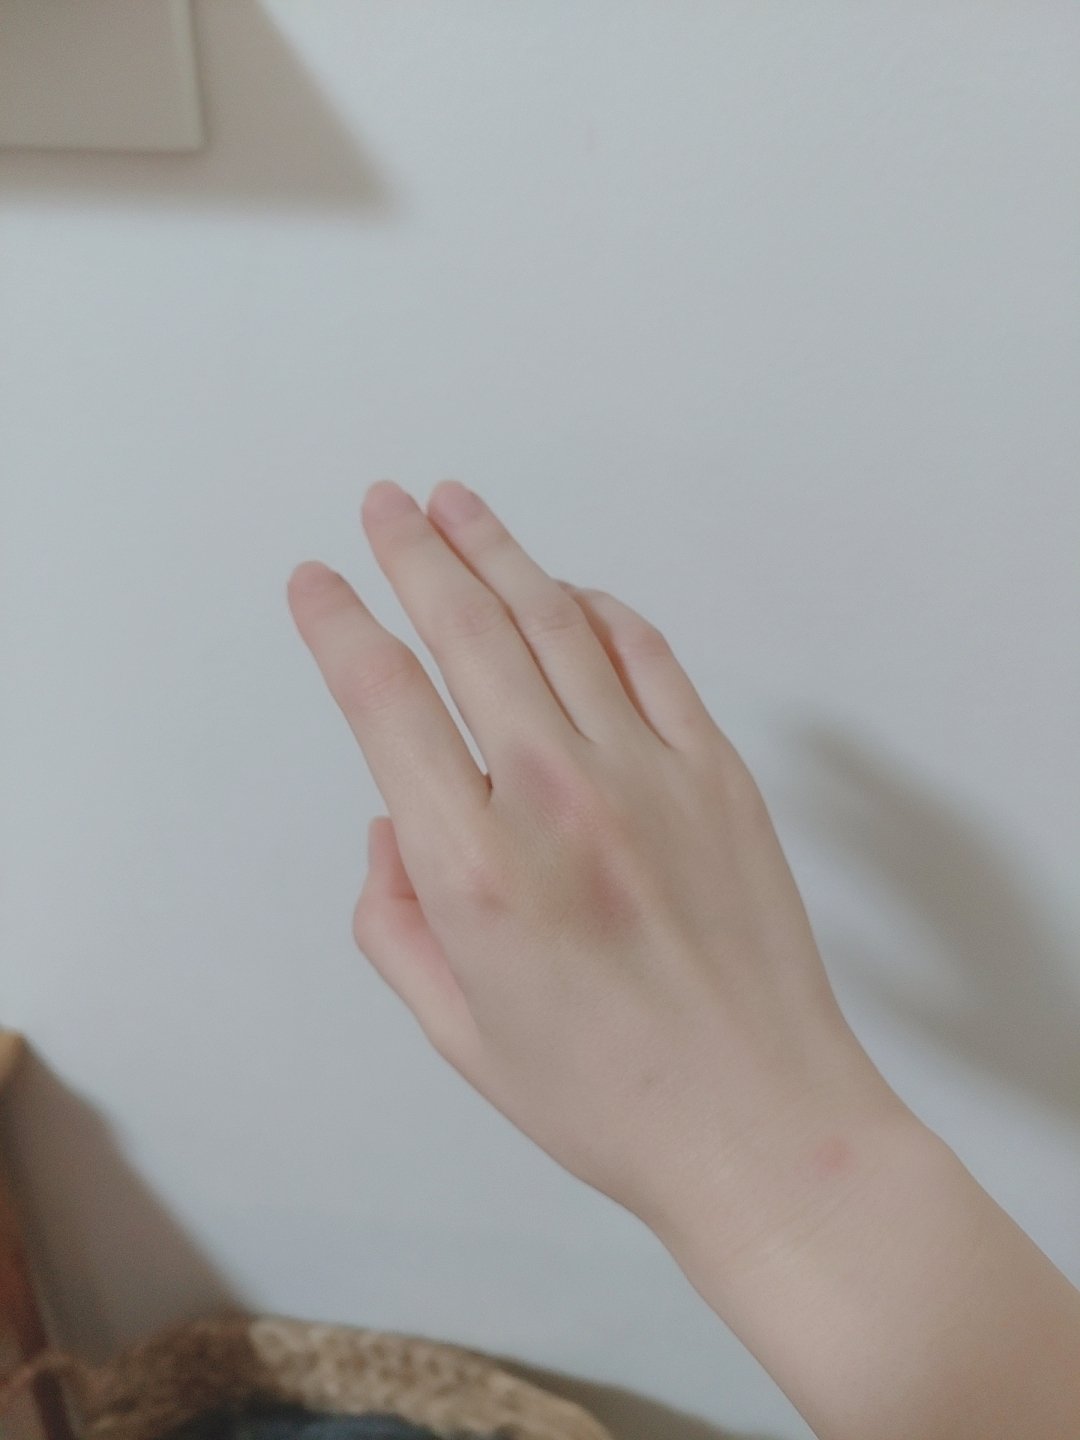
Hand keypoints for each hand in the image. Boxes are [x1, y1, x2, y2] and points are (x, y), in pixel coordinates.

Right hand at [287, 480, 902, 1249]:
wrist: (763, 1124)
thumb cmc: (605, 1097)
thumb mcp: (457, 1032)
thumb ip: (393, 920)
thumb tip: (392, 823)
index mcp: (474, 868)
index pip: (383, 702)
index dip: (338, 624)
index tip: (314, 582)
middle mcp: (556, 798)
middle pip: (468, 632)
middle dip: (414, 553)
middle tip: (384, 502)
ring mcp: (649, 774)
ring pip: (558, 623)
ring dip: (498, 552)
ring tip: (457, 504)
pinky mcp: (718, 775)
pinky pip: (651, 658)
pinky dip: (602, 609)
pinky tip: (570, 587)